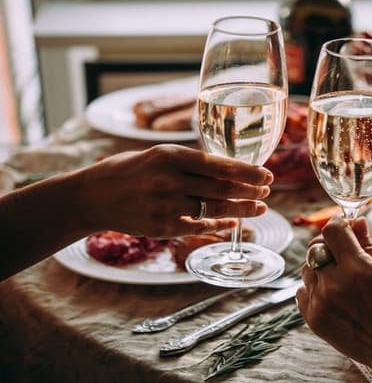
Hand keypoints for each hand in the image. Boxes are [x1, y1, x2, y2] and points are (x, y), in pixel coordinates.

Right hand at [74, 144, 272, 237]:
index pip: (219, 164)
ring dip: (242, 208)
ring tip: (260, 207)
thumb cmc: (129, 171)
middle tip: (267, 191)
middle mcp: (170, 179)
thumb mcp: (158, 156)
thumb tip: (230, 168)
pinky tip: (235, 222)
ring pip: (215, 207)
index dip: (247, 171)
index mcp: (170, 156)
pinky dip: (221, 224)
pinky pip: (200, 226)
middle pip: (222, 186)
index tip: (266, 174)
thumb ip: (190, 163)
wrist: (92, 197)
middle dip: (250, 189)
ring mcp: (167, 205)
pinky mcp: (163, 226)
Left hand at [296, 216, 371, 370]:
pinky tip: (333, 292)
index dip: (340, 224)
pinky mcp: (315, 321)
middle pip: (316, 247)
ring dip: (322, 266)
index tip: (346, 227)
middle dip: (331, 244)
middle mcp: (334, 285)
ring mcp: (321, 304)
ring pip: (307, 269)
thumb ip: (371, 245)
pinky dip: (314, 287)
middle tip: (346, 251)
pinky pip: (302, 292)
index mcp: (358, 269)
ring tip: (343, 276)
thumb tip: (356, 223)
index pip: (332, 231)